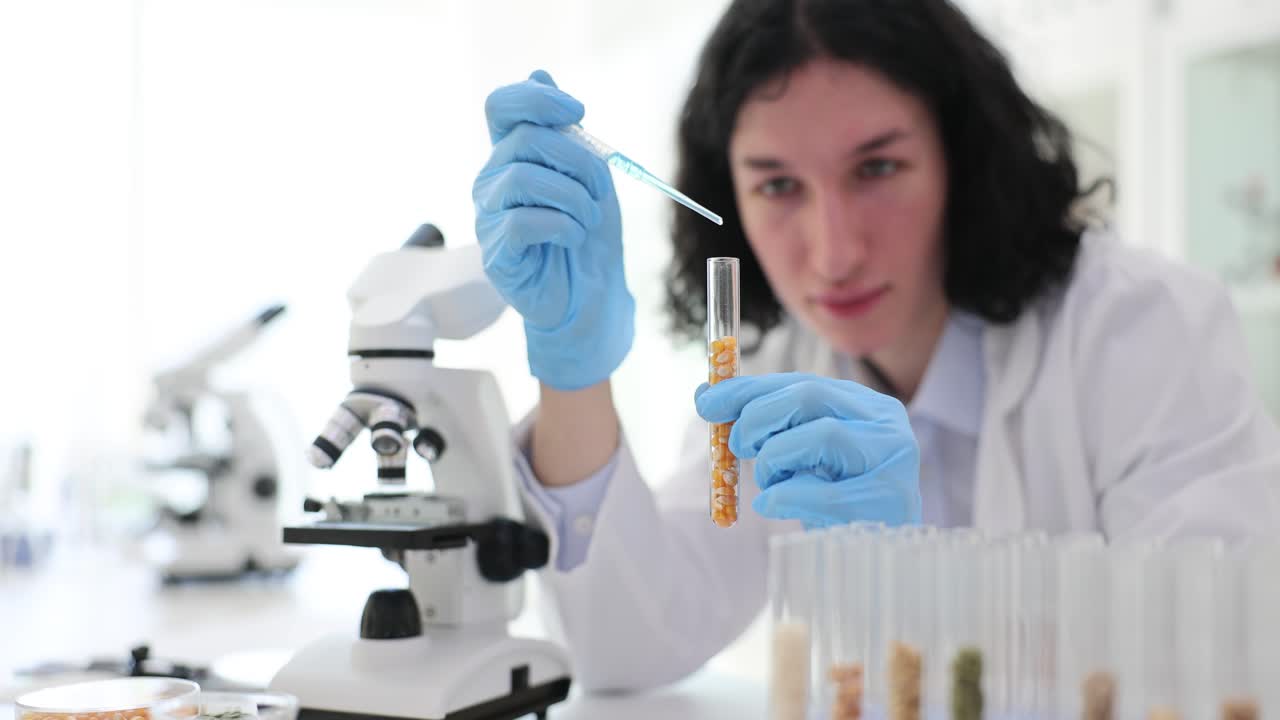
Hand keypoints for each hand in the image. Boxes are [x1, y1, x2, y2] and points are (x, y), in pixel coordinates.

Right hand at [473, 70, 633, 390]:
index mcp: (512, 155)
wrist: (593, 296)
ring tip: (589, 219)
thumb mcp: (588, 174)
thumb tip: (539, 72)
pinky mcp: (495, 253)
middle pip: (526, 139)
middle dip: (578, 160)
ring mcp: (489, 216)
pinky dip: (562, 225)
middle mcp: (493, 180)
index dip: (537, 98)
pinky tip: (574, 237)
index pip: (502, 105)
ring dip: (573, 196)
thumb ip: (565, 131)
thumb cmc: (588, 233)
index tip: (578, 112)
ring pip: (524, 178)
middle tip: (600, 190)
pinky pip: (521, 221)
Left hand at [695, 372, 920, 527]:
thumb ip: (765, 426)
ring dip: (775, 459)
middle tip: (736, 447)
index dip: (749, 389)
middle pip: (809, 397)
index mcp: (866, 407)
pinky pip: (824, 492)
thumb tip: (705, 394)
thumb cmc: (836, 508)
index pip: (801, 382)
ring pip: (821, 435)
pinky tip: (771, 506)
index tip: (707, 401)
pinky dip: (785, 497)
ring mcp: (895, 461)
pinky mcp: (890, 501)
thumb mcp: (800, 459)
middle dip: (758, 417)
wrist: (876, 563)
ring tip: (770, 484)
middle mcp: (886, 425)